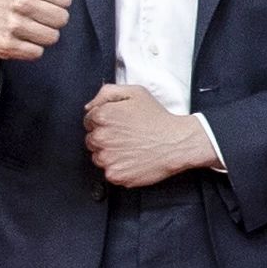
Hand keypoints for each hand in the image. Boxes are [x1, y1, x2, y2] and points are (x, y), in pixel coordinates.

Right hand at [0, 0, 75, 64]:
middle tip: (34, 13)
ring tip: (27, 25)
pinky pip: (38, 52)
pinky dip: (31, 48)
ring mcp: (12, 26)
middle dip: (51, 18)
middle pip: (62, 19)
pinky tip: (19, 38)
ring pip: (52, 37)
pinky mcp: (7, 46)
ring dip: (42, 34)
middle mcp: (19, 3)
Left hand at [84, 82, 215, 188]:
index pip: (89, 121)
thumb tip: (89, 107)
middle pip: (91, 140)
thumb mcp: (136, 93)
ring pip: (98, 157)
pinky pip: (108, 172)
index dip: (105, 122)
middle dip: (105, 138)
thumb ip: (107, 93)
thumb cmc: (158, 118)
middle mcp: (101, 137)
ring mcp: (107, 158)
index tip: (119, 125)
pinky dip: (118, 168)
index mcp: (103, 116)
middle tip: (126, 137)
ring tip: (130, 148)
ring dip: (110, 154)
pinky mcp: (115, 174)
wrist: (177, 142)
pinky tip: (132, 160)